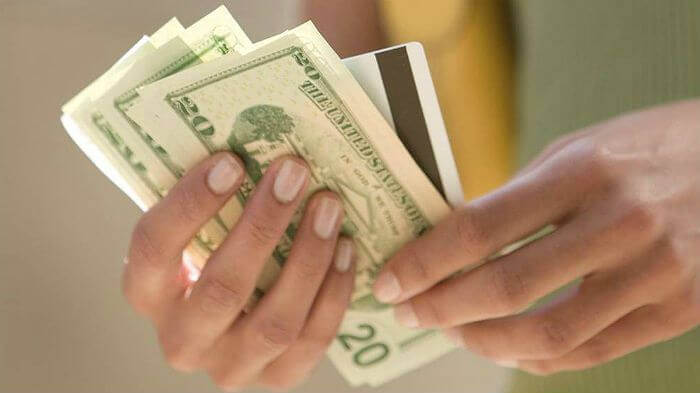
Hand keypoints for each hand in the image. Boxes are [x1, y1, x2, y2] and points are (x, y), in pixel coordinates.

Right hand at [122, 153, 354, 390]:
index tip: (230, 161)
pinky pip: (311, 341)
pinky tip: (347, 249)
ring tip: (329, 207)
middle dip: (263, 225)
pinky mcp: (276, 379)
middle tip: (293, 173)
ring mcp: (229, 367)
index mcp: (148, 293)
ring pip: (274, 322)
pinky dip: (335, 292)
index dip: (190, 204)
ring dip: (308, 259)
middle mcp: (182, 339)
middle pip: (221, 288)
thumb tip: (253, 139)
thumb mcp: (199, 232)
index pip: (153, 249)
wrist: (234, 324)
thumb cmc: (215, 259)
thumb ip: (212, 202)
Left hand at [372, 99, 699, 374]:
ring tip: (454, 332)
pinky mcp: (679, 310)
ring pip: (547, 334)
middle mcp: (620, 223)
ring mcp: (656, 272)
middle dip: (441, 307)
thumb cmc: (645, 149)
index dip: (424, 262)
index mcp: (583, 172)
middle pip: (506, 287)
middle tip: (409, 312)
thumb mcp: (578, 151)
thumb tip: (454, 243)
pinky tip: (507, 348)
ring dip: (484, 342)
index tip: (389, 282)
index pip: (480, 228)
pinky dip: (538, 358)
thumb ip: (519, 198)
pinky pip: (592, 352)